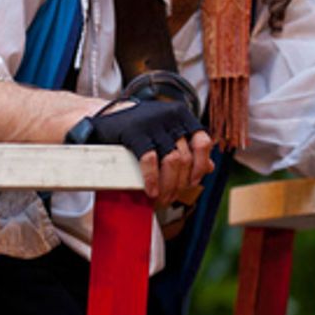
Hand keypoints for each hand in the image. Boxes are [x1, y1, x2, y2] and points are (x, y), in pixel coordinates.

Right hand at [67, 99, 213, 204]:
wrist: (104, 116)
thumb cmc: (138, 127)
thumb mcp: (166, 132)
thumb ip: (188, 146)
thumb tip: (211, 167)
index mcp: (181, 115)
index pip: (203, 143)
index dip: (200, 166)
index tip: (192, 182)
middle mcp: (170, 116)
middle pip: (185, 157)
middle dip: (180, 184)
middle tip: (170, 198)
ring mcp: (153, 122)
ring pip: (172, 161)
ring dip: (168, 185)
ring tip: (161, 198)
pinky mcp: (134, 131)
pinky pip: (149, 160)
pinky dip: (152, 180)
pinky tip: (150, 191)